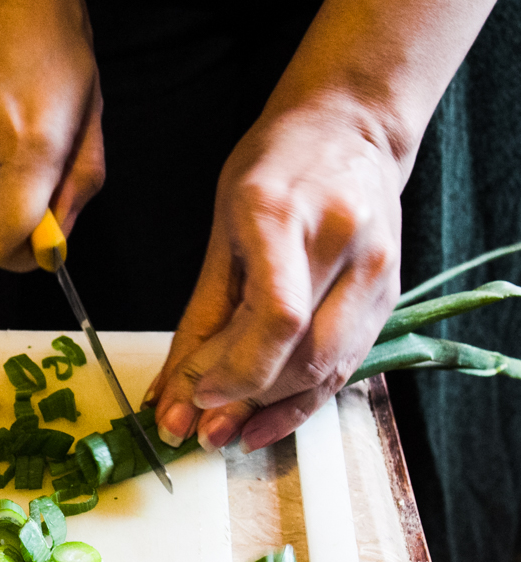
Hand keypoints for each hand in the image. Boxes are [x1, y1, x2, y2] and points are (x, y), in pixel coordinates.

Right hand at [0, 0, 104, 269]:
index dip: (23, 255)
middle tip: (33, 171)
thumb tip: (57, 239)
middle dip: (8, 217)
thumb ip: (77, 180)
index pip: (1, 247)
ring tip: (5, 110)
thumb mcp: (88, 103)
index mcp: (26, 146)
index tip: (42, 240)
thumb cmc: (47, 22)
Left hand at [147, 93, 403, 452]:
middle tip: (196, 431)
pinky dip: (302, 401)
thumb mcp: (223, 226)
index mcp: (288, 217)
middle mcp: (344, 245)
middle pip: (305, 353)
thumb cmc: (275, 167)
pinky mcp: (390, 294)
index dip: (235, 371)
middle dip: (246, 401)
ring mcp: (378, 271)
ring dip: (271, 410)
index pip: (276, 317)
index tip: (193, 399)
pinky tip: (262, 424)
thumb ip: (202, 314)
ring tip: (222, 433)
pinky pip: (347, 364)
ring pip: (329, 368)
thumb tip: (172, 389)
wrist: (352, 128)